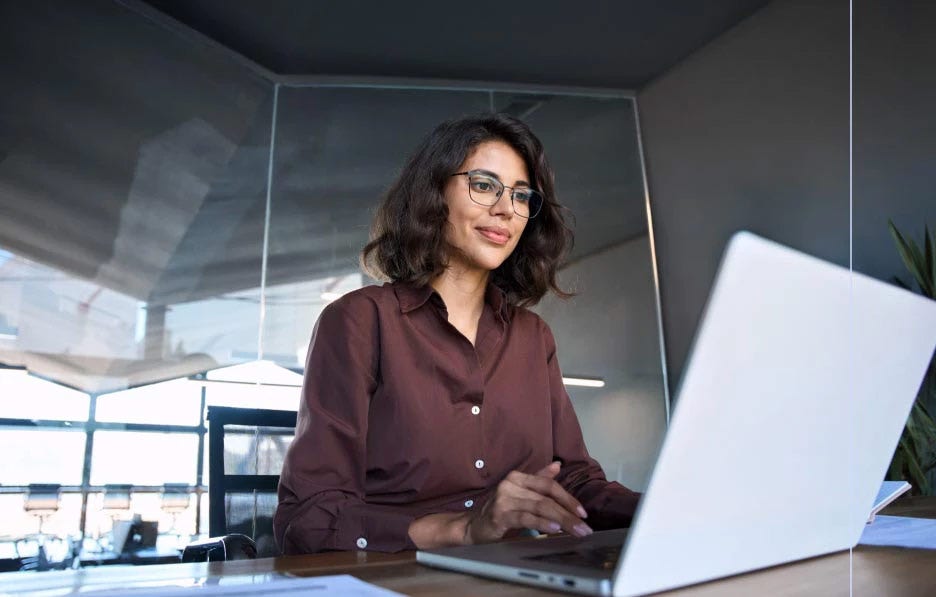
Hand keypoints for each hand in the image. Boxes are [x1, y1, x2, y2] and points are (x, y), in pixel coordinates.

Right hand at [463, 461, 592, 544]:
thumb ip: (538, 480)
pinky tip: (554, 529)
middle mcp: (510, 484)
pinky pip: (526, 518)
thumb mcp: (521, 494)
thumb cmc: (500, 510)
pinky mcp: (499, 515)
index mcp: (517, 477)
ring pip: (540, 508)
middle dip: (569, 513)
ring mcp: (504, 499)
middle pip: (547, 498)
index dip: (567, 498)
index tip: (583, 513)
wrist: (473, 526)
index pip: (548, 485)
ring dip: (561, 520)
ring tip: (576, 531)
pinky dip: (542, 523)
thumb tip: (557, 465)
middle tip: (585, 528)